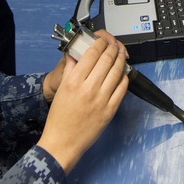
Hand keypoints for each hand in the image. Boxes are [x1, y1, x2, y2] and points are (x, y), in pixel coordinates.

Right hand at [37, 34, 128, 172]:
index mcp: (74, 82)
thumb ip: (69, 69)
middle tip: (114, 45)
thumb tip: (75, 54)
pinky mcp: (110, 110)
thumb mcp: (61, 90)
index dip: (99, 44)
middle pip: (106, 60)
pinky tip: (122, 74)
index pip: (92, 54)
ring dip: (120, 60)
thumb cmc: (59, 118)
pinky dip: (124, 78)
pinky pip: (122, 89)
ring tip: (121, 55)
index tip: (102, 41)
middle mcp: (89, 89)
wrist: (63, 142)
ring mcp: (101, 100)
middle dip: (112, 49)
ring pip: (117, 72)